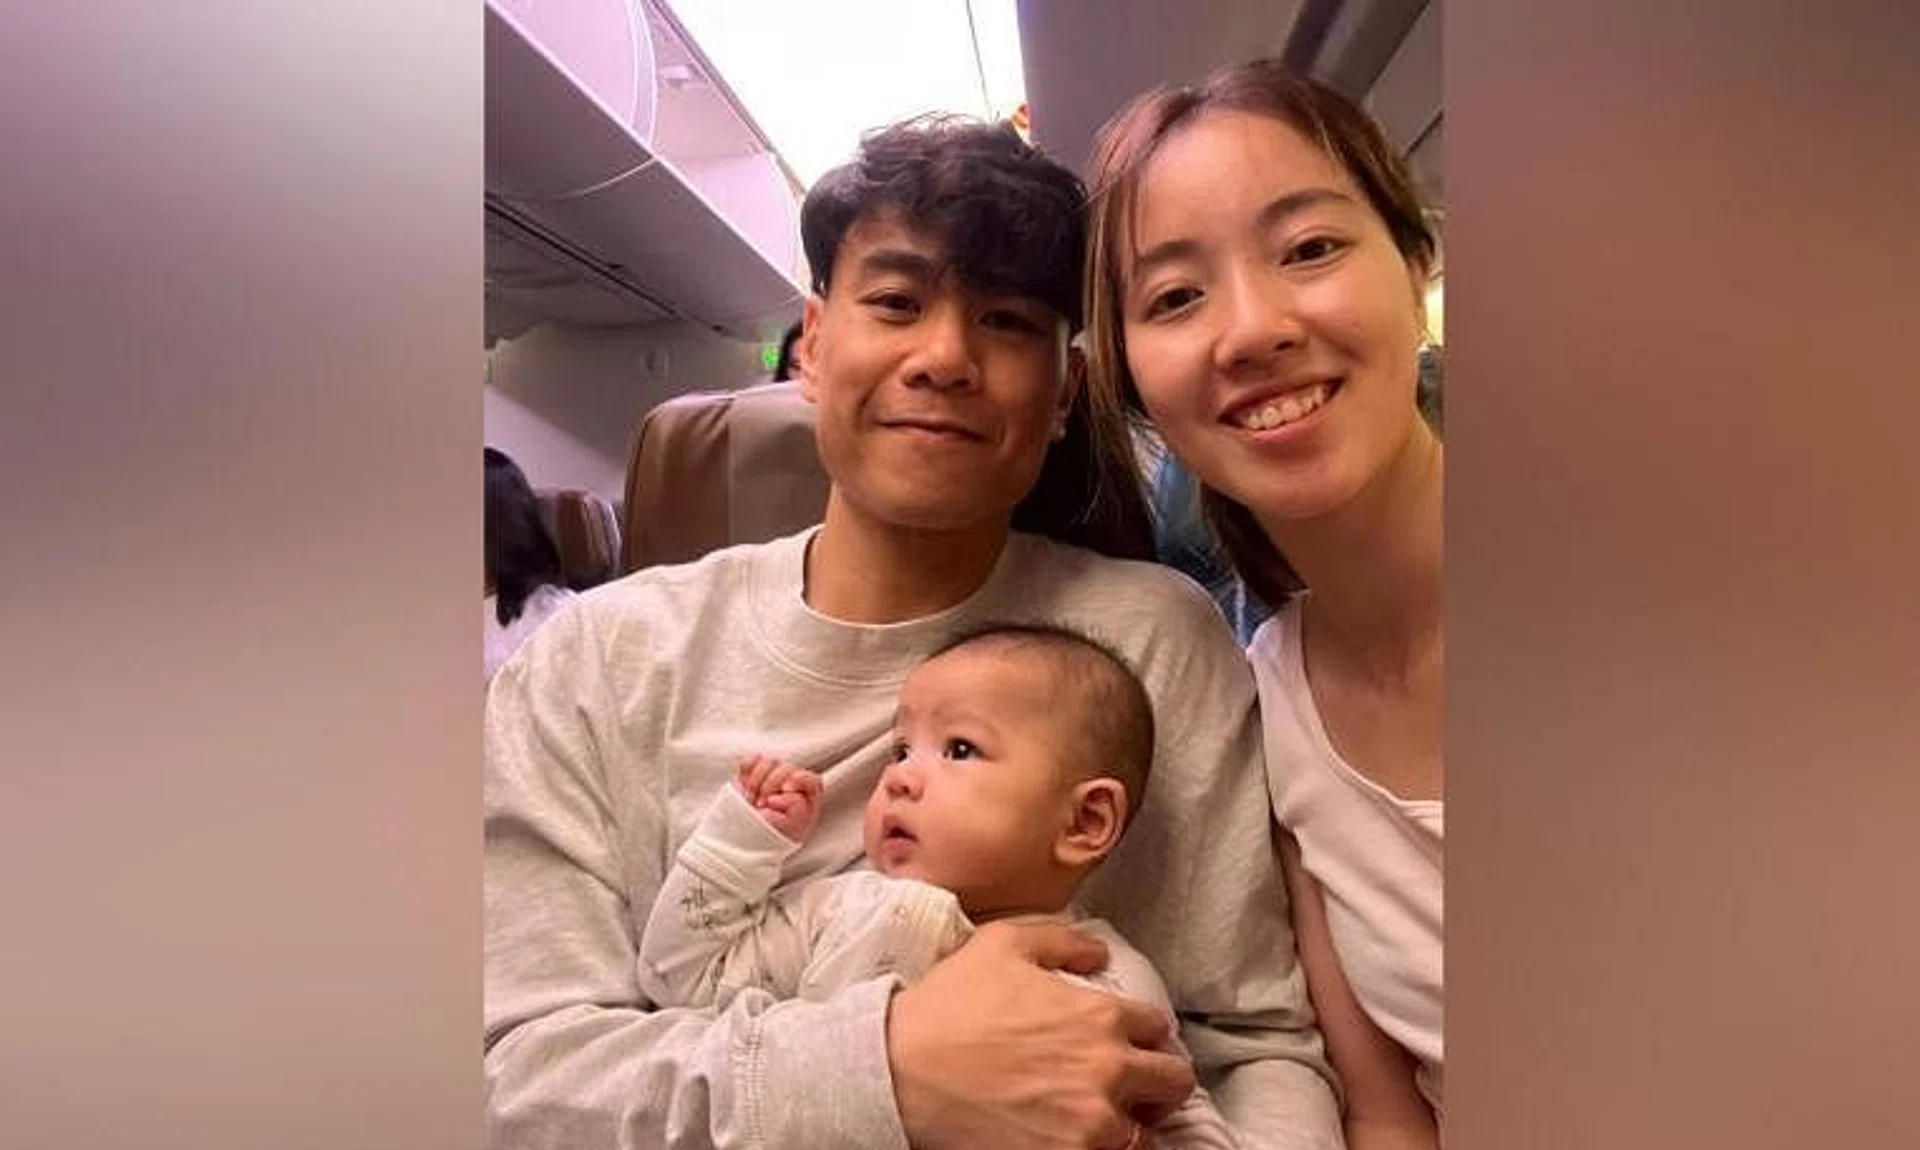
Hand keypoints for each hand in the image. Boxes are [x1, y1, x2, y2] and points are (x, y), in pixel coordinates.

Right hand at [735, 754, 822, 841]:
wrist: (745, 839)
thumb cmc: (773, 835)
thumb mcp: (791, 827)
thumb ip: (796, 807)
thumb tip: (780, 794)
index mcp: (807, 797)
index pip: (811, 779)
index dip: (799, 779)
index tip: (785, 790)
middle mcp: (792, 784)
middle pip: (787, 767)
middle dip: (771, 785)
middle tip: (761, 804)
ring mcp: (772, 777)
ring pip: (769, 762)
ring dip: (757, 781)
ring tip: (752, 799)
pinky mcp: (753, 774)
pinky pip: (751, 761)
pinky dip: (747, 770)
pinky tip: (745, 786)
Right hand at [887, 922, 1195, 1149]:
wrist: (899, 1072)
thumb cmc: (948, 1007)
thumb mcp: (1001, 945)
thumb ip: (1061, 941)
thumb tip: (1099, 953)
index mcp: (1100, 1016)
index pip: (1158, 1027)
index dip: (1143, 1032)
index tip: (1127, 1040)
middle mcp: (1108, 1071)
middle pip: (1173, 1082)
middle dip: (1158, 1079)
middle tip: (1135, 1085)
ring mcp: (1091, 1125)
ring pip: (1150, 1134)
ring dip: (1136, 1124)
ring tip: (1110, 1120)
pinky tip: (1086, 1140)